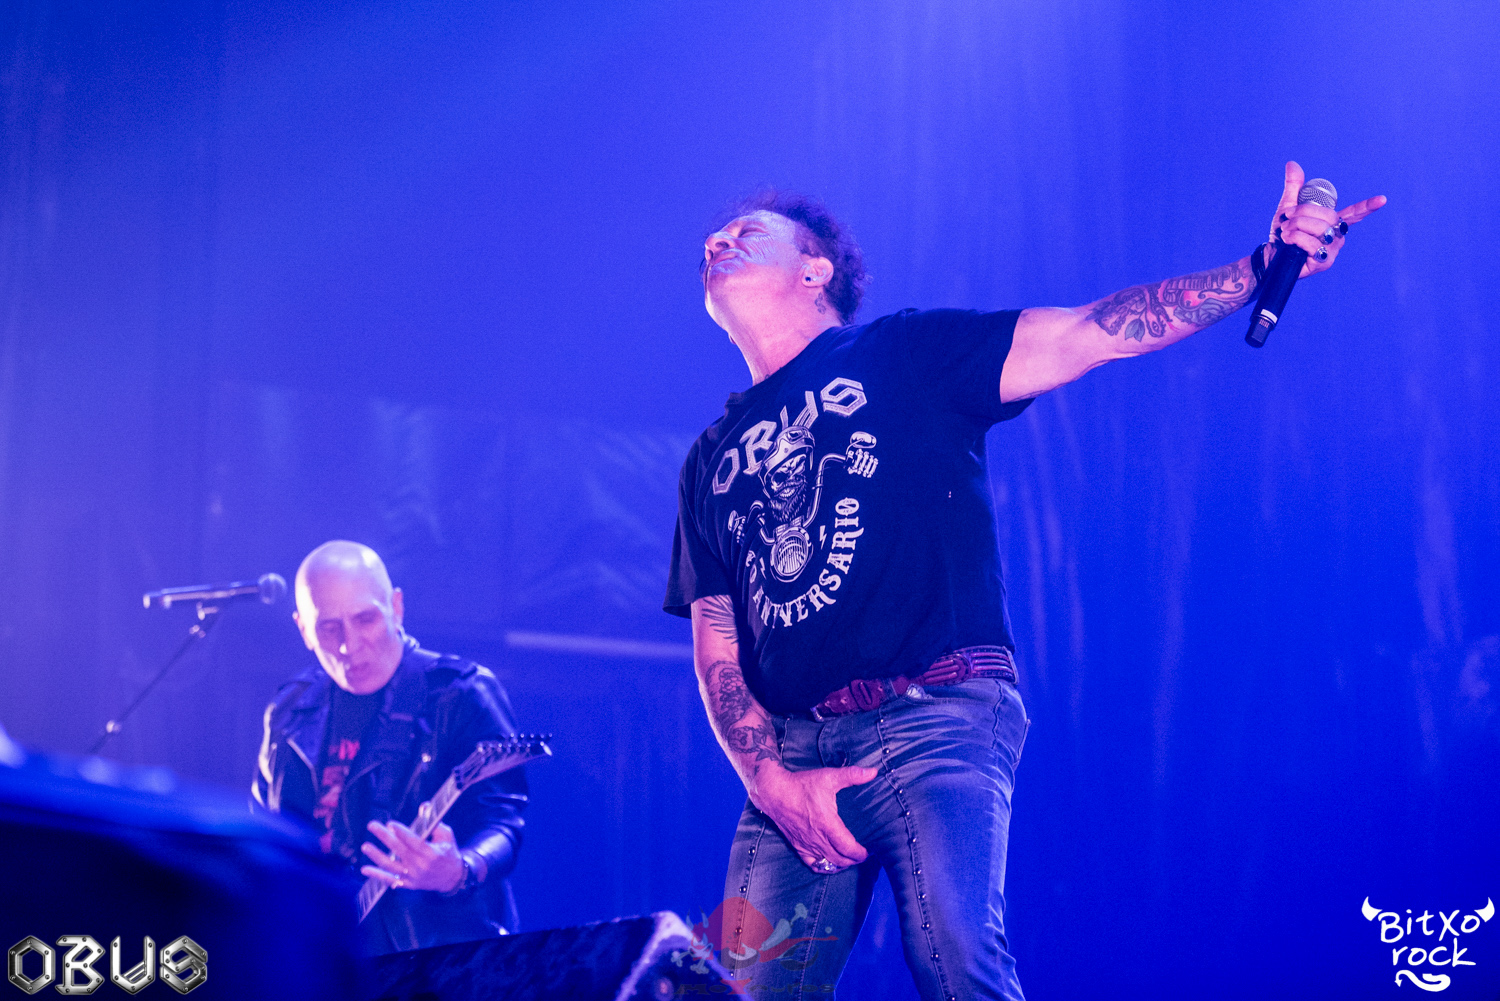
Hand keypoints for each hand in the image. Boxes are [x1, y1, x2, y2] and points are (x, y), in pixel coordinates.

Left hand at [360, 809, 464, 892]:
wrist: (452, 878)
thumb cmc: (449, 853)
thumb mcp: (447, 836)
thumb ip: (434, 822)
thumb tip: (424, 806)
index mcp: (431, 853)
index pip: (413, 841)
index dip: (401, 832)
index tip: (390, 823)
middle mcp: (421, 866)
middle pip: (399, 850)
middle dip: (384, 837)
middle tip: (372, 825)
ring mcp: (413, 877)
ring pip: (391, 865)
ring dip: (376, 855)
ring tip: (365, 846)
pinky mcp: (408, 884)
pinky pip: (390, 880)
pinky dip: (377, 875)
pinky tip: (365, 869)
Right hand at [750, 764, 878, 872]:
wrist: (774, 792)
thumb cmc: (801, 785)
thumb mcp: (828, 777)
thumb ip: (852, 775)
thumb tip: (873, 772)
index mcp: (828, 825)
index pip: (848, 848)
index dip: (860, 854)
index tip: (868, 852)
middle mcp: (818, 838)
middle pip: (840, 859)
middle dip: (853, 860)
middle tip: (862, 855)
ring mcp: (807, 844)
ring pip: (828, 864)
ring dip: (841, 864)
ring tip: (849, 859)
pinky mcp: (797, 846)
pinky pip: (812, 864)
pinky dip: (824, 867)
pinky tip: (829, 863)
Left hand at [1266, 161, 1386, 278]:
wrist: (1268, 258)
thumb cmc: (1282, 235)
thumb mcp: (1287, 209)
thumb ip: (1294, 188)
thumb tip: (1292, 164)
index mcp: (1332, 223)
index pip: (1354, 214)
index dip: (1367, 207)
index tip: (1382, 199)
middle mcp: (1336, 237)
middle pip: (1329, 216)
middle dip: (1303, 213)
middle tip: (1286, 218)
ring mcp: (1332, 251)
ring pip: (1320, 229)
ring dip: (1296, 226)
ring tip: (1285, 231)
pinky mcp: (1323, 262)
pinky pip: (1312, 244)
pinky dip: (1295, 238)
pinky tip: (1287, 241)